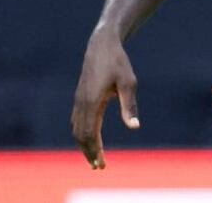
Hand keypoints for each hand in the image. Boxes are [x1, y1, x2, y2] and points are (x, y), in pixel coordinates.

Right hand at [70, 32, 139, 169]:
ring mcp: (79, 99)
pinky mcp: (80, 96)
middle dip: (89, 152)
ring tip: (95, 157)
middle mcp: (82, 102)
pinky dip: (82, 133)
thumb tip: (134, 127)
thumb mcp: (128, 83)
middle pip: (81, 135)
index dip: (94, 151)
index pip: (90, 134)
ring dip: (84, 144)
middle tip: (99, 167)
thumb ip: (129, 106)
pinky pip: (77, 120)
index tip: (101, 164)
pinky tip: (89, 138)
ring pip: (77, 128)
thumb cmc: (118, 63)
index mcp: (92, 101)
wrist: (102, 45)